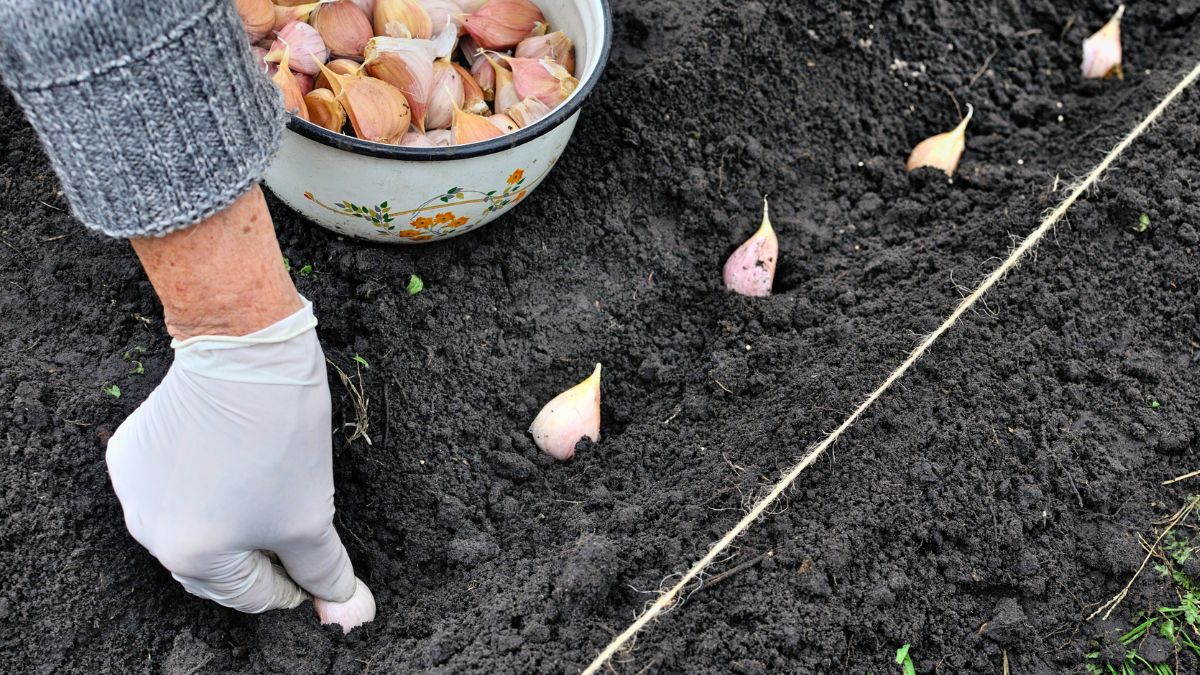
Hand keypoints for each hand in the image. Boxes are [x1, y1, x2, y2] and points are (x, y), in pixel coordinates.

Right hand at [105, 298, 372, 626]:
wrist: (245, 351)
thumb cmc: (277, 435)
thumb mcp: (312, 515)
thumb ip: (325, 573)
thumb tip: (349, 614)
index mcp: (189, 556)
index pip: (252, 595)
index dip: (296, 582)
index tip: (319, 565)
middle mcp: (147, 530)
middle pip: (218, 567)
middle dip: (262, 555)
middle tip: (299, 529)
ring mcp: (133, 489)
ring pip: (194, 527)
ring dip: (232, 522)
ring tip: (270, 491)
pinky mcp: (131, 450)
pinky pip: (172, 488)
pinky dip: (203, 488)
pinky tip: (235, 464)